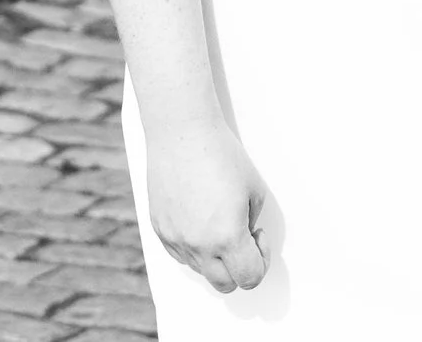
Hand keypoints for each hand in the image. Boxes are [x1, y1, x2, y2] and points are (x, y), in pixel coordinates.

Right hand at [144, 122, 271, 293]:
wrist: (183, 136)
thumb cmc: (223, 157)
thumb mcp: (255, 192)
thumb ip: (250, 225)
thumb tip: (245, 243)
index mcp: (228, 237)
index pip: (249, 278)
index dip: (261, 262)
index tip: (258, 236)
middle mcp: (198, 246)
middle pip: (225, 285)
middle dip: (240, 269)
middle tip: (245, 239)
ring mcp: (175, 241)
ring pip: (201, 270)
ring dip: (216, 257)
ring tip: (221, 222)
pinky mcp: (159, 231)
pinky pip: (181, 255)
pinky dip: (195, 248)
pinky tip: (202, 220)